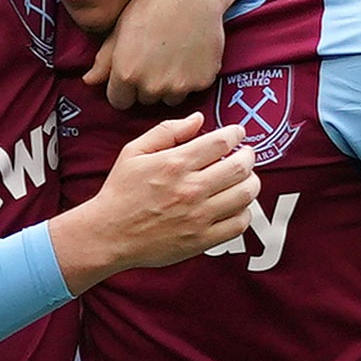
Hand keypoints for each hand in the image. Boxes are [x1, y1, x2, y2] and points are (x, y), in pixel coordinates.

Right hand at [49, 113, 256, 292]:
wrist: (109, 234)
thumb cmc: (120, 192)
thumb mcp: (134, 152)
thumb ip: (167, 131)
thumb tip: (197, 119)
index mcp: (174, 164)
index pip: (221, 142)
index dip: (235, 133)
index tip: (237, 133)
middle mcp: (190, 189)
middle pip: (240, 167)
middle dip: (248, 156)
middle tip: (245, 154)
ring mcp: (198, 216)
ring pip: (245, 194)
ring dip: (251, 182)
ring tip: (245, 178)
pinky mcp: (201, 240)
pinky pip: (238, 224)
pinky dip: (244, 211)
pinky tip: (235, 205)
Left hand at [83, 0, 243, 108]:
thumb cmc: (152, 4)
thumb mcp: (121, 29)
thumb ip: (105, 60)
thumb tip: (89, 81)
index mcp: (126, 74)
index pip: (119, 101)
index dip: (124, 87)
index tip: (133, 71)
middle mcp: (152, 86)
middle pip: (145, 99)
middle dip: (147, 84)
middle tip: (156, 56)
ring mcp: (180, 86)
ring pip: (170, 97)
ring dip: (171, 84)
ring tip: (174, 54)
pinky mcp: (203, 81)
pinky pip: (194, 88)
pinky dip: (193, 76)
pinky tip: (191, 52)